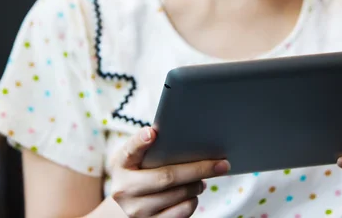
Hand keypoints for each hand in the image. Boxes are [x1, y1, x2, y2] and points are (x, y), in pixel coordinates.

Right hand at [107, 127, 230, 217]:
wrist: (120, 210)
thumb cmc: (135, 175)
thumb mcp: (133, 160)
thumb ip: (148, 147)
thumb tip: (175, 137)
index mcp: (121, 165)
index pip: (129, 150)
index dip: (140, 141)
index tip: (153, 133)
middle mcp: (124, 189)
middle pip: (167, 177)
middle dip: (198, 169)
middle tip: (221, 164)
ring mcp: (136, 211)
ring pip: (178, 196)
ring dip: (197, 186)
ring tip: (202, 180)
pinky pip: (181, 213)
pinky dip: (192, 202)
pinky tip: (192, 194)